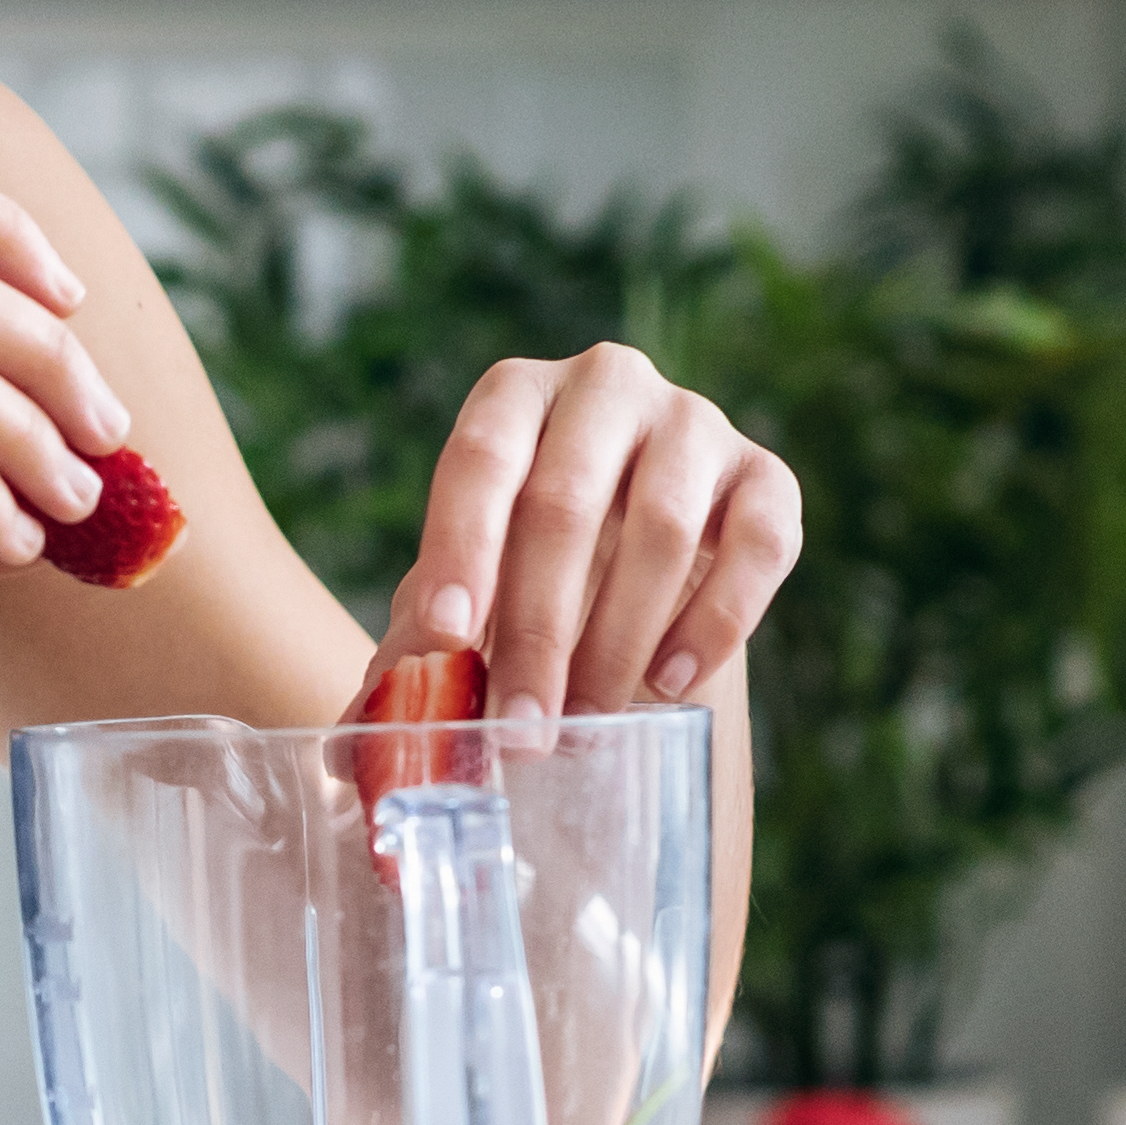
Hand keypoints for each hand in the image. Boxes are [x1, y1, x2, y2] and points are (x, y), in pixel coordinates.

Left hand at [392, 344, 801, 714]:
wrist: (635, 557)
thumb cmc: (528, 567)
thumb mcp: (466, 590)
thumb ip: (417, 647)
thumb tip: (360, 739)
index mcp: (516, 395)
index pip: (480, 457)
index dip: (460, 547)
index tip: (445, 638)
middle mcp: (607, 385)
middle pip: (567, 502)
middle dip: (536, 630)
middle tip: (519, 729)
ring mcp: (695, 423)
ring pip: (662, 527)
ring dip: (618, 642)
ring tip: (584, 724)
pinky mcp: (766, 477)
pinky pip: (757, 545)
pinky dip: (716, 622)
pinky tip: (670, 684)